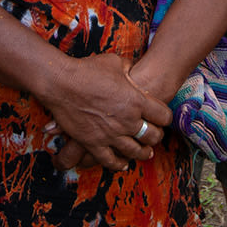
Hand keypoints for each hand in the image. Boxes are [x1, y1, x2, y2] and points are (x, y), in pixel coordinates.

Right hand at [39, 52, 171, 170]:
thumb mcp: (115, 62)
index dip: (165, 117)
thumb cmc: (88, 69)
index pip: (163, 115)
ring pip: (135, 151)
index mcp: (136, 100)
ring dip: (143, 152)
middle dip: (156, 136)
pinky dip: (119, 164)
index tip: (162, 117)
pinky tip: (123, 163)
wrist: (61, 83)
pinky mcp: (94, 143)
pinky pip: (110, 160)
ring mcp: (111, 134)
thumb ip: (129, 69)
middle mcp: (127, 120)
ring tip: (146, 152)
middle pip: (152, 136)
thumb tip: (134, 71)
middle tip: (155, 135)